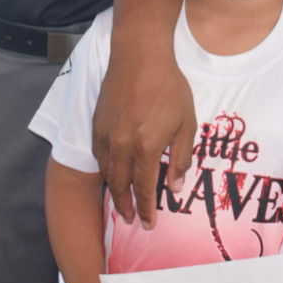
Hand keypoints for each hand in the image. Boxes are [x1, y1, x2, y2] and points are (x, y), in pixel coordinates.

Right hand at [92, 46, 195, 227]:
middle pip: (120, 186)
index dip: (146, 209)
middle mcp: (121, 146)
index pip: (144, 188)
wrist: (139, 58)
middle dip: (126, 207)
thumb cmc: (169, 88)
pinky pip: (99, 157)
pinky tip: (112, 174)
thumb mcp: (186, 123)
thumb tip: (175, 187)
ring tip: (121, 202)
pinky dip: (105, 171)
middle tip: (132, 220)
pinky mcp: (96, 126)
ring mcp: (105, 136)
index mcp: (145, 147)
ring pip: (106, 173)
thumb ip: (180, 157)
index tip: (148, 224)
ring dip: (114, 191)